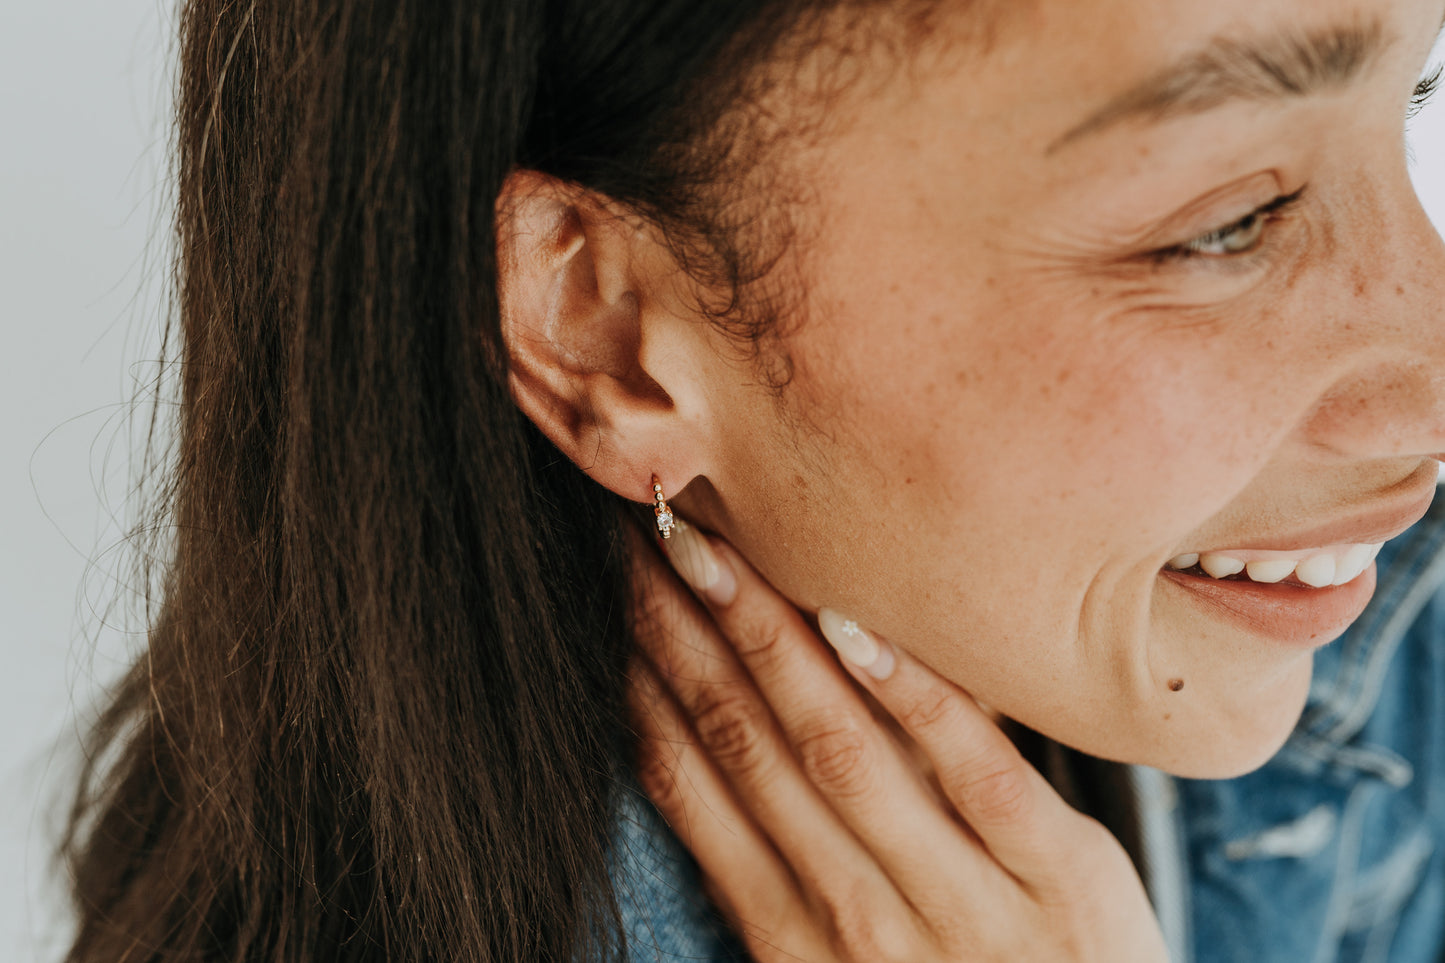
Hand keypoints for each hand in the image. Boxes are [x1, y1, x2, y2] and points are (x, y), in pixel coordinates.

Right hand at [627, 519, 1167, 962]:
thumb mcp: (846, 957)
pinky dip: (909, 692)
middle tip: (646, 541)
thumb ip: (791, 872)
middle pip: (747, 749)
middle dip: (685, 637)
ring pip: (841, 750)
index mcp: (790, 935)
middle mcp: (856, 919)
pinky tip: (855, 620)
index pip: (690, 787)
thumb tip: (702, 756)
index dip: (643, 685)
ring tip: (718, 554)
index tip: (611, 598)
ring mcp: (961, 903)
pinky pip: (976, 769)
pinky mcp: (1061, 879)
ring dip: (770, 642)